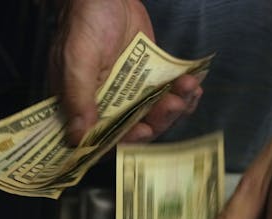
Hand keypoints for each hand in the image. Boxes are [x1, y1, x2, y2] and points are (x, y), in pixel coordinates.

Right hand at [51, 0, 202, 144]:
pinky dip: (184, 96)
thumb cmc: (84, 22)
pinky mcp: (150, 82)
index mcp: (83, 106)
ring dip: (176, 108)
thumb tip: (78, 138)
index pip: (104, 140)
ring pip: (157, 116)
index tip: (143, 131)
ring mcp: (131, 95)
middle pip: (137, 131)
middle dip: (159, 121)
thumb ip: (79, 97)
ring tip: (187, 88)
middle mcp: (108, 106)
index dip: (125, 143)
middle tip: (173, 104)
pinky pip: (169, 97)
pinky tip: (193, 87)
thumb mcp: (77, 59)